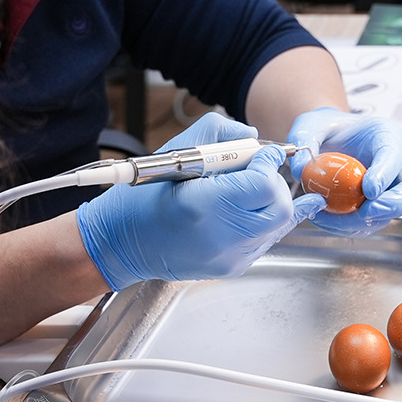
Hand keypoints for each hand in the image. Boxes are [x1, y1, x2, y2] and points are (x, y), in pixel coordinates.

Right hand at [77, 112, 324, 289]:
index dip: (268, 163)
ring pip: (278, 225)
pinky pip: (266, 239)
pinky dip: (264, 219)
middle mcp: (220, 237)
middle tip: (258, 170)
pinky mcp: (232, 268)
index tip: (264, 154)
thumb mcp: (174, 153)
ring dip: (272, 201)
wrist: (122, 244)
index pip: (263, 184)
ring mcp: (229, 258)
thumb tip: (252, 137)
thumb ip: (218, 134)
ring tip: (251, 187)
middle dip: (275, 183)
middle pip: (279, 208)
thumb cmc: (141, 199)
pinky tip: (254, 206)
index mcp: (203, 206)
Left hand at [287, 108, 401, 236]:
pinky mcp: (377, 208)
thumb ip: (304, 138)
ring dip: (364, 222)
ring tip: (329, 218)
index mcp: (387, 137)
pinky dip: (349, 227)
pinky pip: (371, 224)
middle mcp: (398, 165)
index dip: (385, 174)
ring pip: (394, 214)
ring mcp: (392, 190)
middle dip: (395, 205)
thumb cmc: (326, 130)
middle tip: (367, 213)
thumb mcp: (311, 125)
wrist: (329, 143)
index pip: (395, 156)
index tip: (368, 189)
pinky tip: (324, 220)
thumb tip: (301, 168)